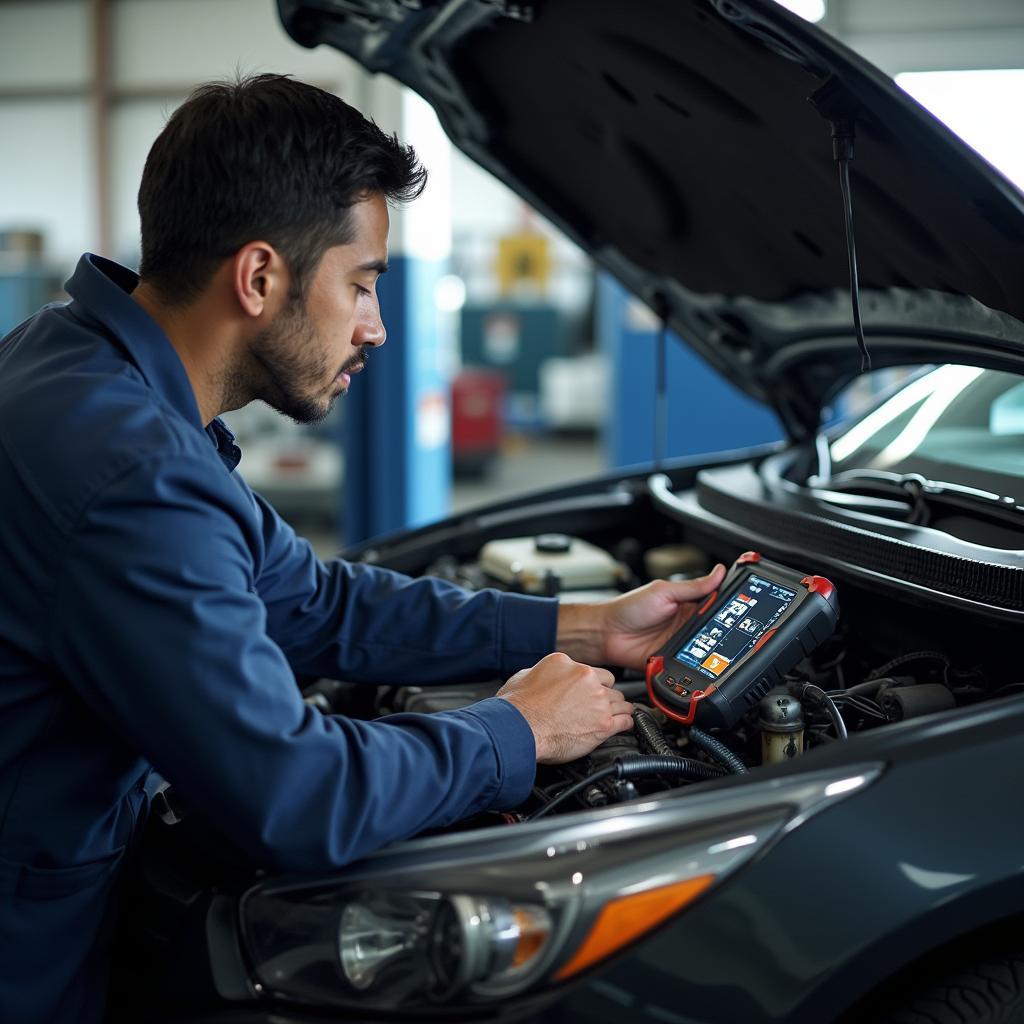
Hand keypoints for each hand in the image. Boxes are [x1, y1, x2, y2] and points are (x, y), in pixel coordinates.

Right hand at [497, 652, 633, 763]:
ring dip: (617, 710)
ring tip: (613, 717)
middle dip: (604, 696)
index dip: (590, 684)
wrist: (518, 729)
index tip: (587, 693)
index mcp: (566, 663)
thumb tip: (544, 678)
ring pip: (621, 702)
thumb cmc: (516, 708)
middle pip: (608, 686)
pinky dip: (625, 724)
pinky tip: (621, 726)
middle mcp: (585, 678)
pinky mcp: (603, 723)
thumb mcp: (524, 676)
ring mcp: (597, 700)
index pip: (590, 671)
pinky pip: (626, 721)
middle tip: (596, 708)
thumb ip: (544, 674)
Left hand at [557, 565, 725, 670]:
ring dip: (714, 650)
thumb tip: (719, 572)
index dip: (732, 607)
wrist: (606, 634)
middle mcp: (688, 626)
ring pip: (708, 650)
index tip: (749, 606)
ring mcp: (682, 645)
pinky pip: (691, 666)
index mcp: (688, 605)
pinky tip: (704, 664)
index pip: (717, 605)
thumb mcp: (663, 591)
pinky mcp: (674, 662)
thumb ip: (693, 586)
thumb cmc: (628, 608)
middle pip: (718, 631)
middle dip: (728, 632)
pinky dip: (698, 666)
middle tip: (739, 632)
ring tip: (722, 648)